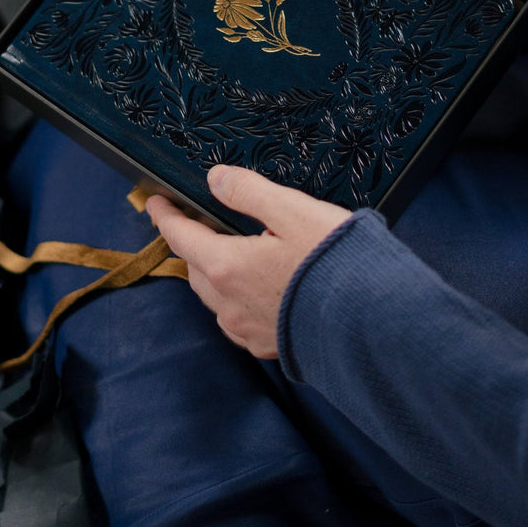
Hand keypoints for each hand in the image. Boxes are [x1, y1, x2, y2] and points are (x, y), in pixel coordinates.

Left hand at [147, 165, 350, 358]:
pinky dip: (237, 302)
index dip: (165, 217)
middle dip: (191, 245)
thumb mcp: (291, 211)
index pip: (181, 237)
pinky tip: (256, 292)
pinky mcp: (271, 347)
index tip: (155, 203)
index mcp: (227, 266)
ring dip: (213, 275)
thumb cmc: (333, 263)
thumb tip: (216, 179)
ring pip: (216, 299)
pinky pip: (239, 322)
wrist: (372, 323)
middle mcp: (230, 304)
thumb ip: (248, 192)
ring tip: (229, 255)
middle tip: (197, 225)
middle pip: (195, 269)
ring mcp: (249, 330)